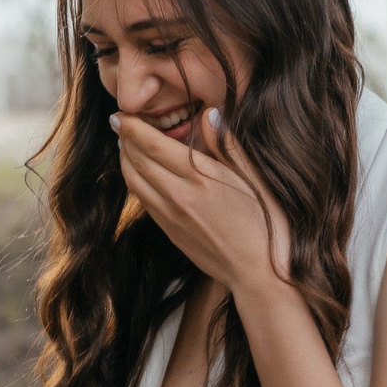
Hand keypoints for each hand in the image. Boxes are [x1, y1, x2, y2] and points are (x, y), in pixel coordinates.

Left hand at [111, 110, 291, 300]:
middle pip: (137, 161)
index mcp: (200, 177)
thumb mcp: (254, 177)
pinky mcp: (170, 232)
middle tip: (120, 123)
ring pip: (134, 182)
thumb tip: (210, 114)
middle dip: (124, 139)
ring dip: (125, 160)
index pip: (152, 145)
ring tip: (126, 144)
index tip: (121, 113)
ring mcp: (171, 217)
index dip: (132, 127)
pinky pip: (143, 201)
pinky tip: (141, 173)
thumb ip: (228, 145)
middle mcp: (178, 196)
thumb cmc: (266, 223)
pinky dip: (135, 181)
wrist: (260, 273)